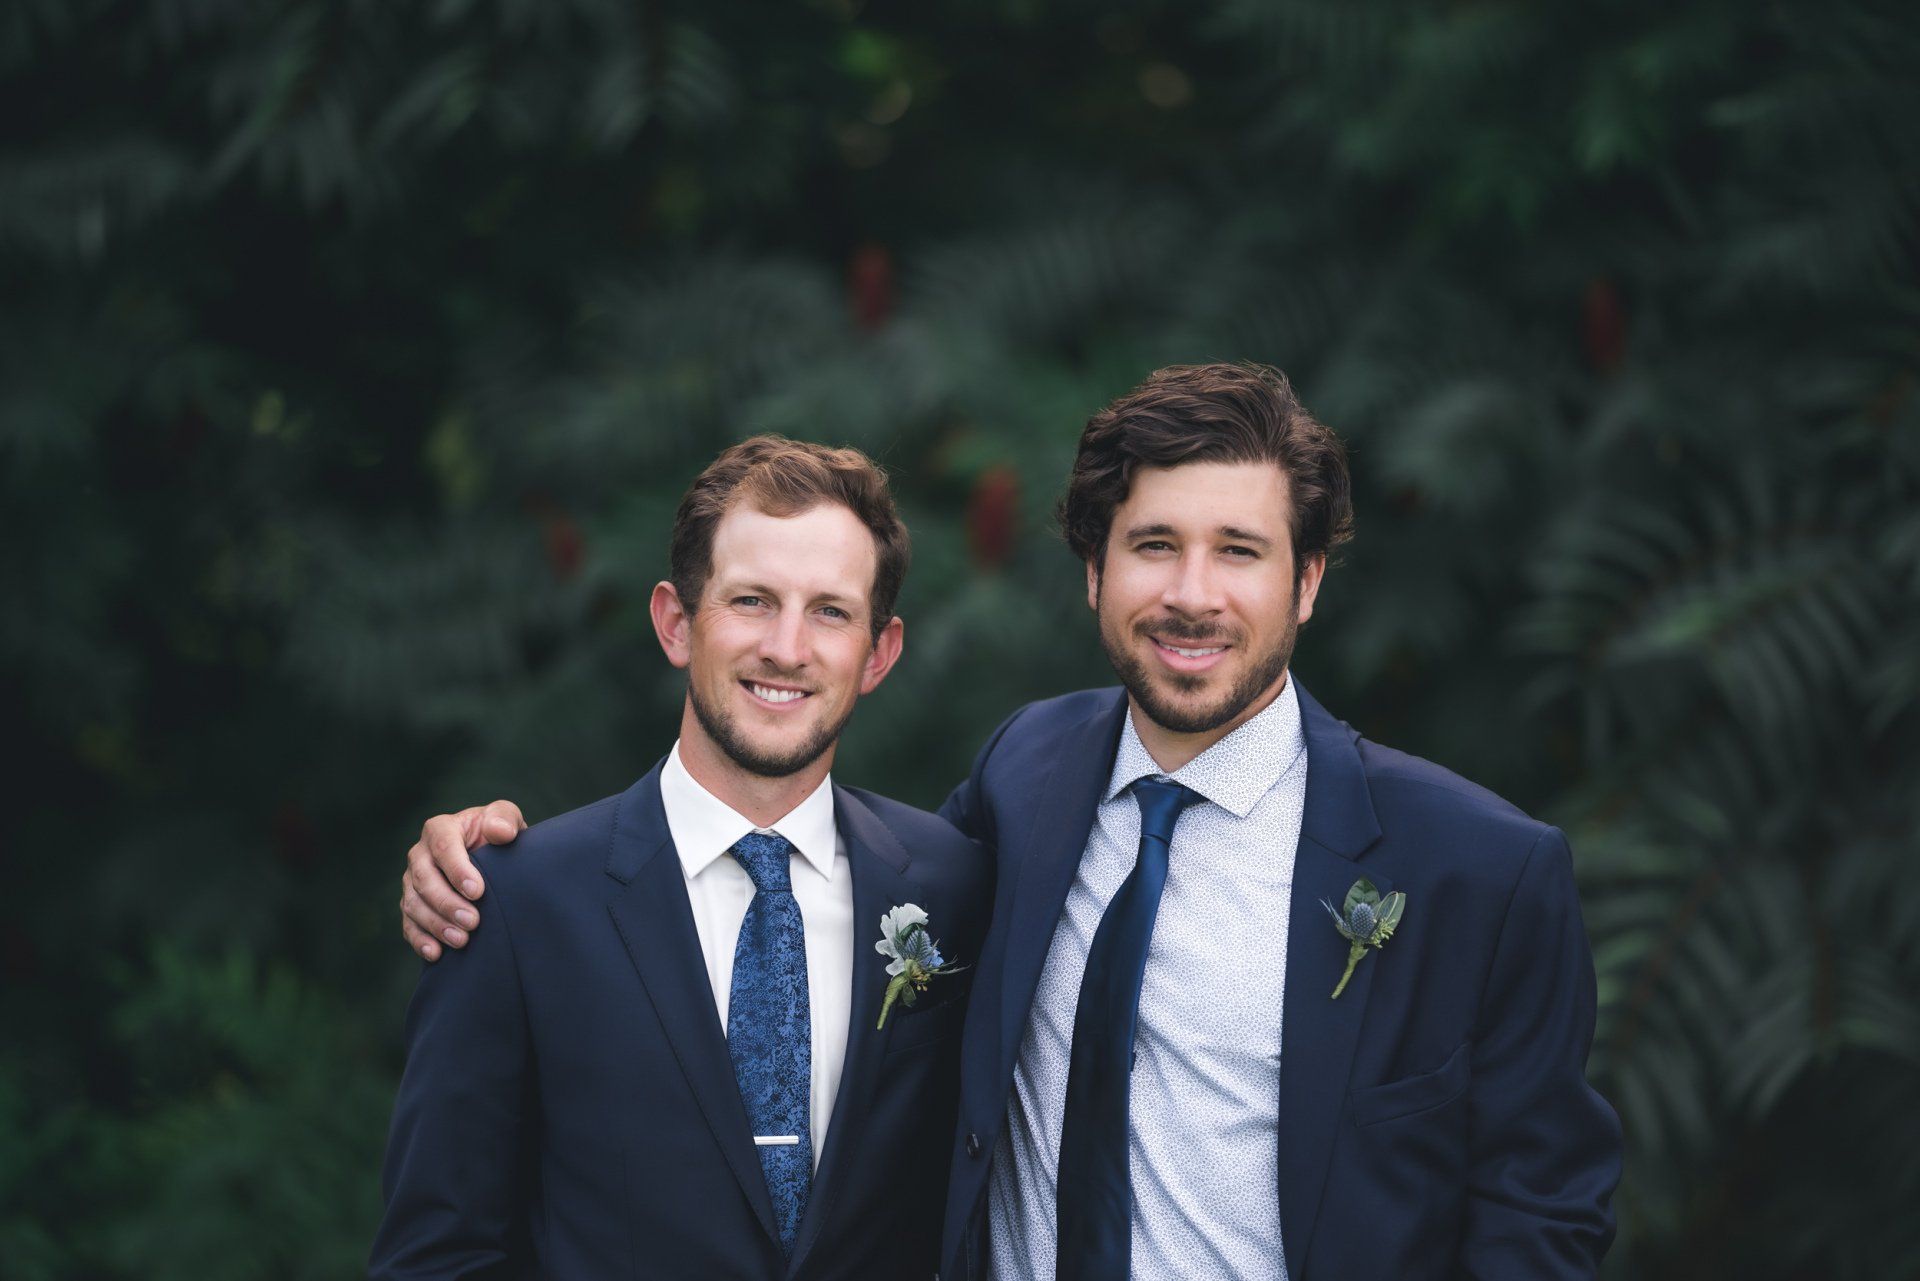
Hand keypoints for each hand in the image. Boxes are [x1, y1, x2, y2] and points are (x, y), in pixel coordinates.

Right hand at [400, 801, 526, 959]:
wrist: (492, 858)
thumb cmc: (498, 835)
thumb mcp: (505, 819)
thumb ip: (503, 819)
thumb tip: (500, 831)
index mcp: (440, 829)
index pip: (443, 847)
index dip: (457, 870)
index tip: (478, 892)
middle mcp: (420, 855)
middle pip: (424, 879)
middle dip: (447, 903)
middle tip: (473, 922)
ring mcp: (412, 882)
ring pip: (414, 904)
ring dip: (436, 924)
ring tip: (462, 940)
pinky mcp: (412, 906)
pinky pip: (409, 924)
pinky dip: (420, 940)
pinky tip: (436, 953)